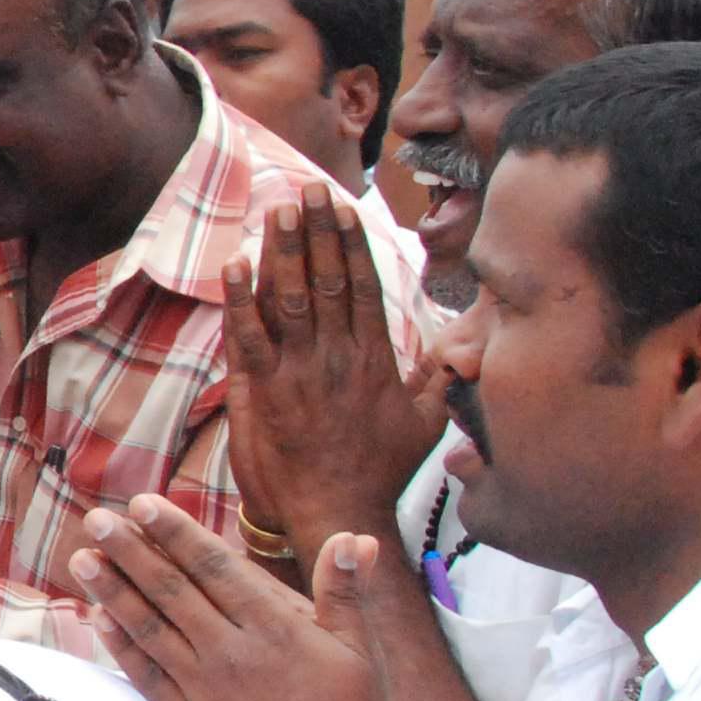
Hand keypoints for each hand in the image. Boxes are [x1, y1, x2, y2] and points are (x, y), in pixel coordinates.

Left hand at [72, 495, 397, 700]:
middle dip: (131, 551)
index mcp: (274, 629)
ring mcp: (202, 687)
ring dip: (112, 590)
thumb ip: (349, 595)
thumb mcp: (363, 658)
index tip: (144, 505)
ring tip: (82, 557)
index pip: (215, 567)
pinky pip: (145, 674)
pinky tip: (97, 620)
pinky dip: (119, 645)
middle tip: (98, 519)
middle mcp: (230, 651)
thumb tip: (354, 538)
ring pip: (149, 626)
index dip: (176, 533)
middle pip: (171, 590)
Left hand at [221, 186, 441, 557]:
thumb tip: (465, 344)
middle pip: (328, 281)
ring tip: (278, 210)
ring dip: (284, 252)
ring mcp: (301, 374)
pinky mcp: (265, 393)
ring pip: (291, 299)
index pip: (364, 288)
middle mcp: (340, 358)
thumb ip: (440, 377)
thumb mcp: (427, 422)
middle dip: (319, 232)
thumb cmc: (382, 471)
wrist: (340, 512)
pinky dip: (242, 300)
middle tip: (308, 188)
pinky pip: (251, 337)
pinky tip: (235, 264)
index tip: (345, 208)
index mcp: (376, 359)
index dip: (353, 244)